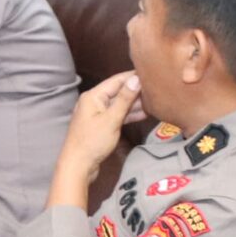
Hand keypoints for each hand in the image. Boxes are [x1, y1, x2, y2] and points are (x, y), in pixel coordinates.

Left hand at [56, 71, 144, 186]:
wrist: (78, 165)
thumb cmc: (93, 141)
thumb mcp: (111, 119)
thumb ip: (124, 99)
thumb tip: (135, 79)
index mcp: (93, 96)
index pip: (116, 80)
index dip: (133, 76)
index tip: (151, 72)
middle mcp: (93, 101)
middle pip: (118, 91)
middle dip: (136, 90)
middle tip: (157, 88)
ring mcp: (97, 113)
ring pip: (118, 104)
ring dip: (134, 103)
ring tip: (154, 100)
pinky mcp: (100, 125)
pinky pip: (117, 115)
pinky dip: (128, 114)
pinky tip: (144, 114)